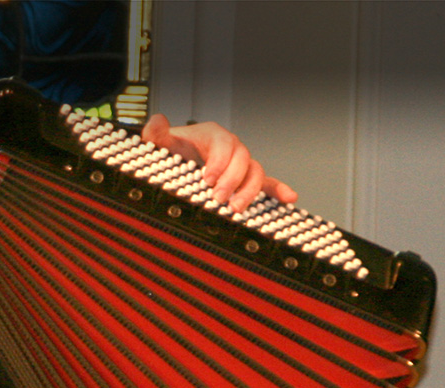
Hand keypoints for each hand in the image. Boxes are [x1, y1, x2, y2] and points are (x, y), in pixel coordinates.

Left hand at [144, 114, 298, 212]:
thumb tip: (156, 122)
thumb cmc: (174, 151)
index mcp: (214, 135)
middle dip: (231, 180)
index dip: (218, 161)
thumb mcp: (162, 142)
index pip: (224, 144)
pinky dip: (278, 190)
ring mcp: (241, 164)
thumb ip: (157, 133)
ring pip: (255, 172)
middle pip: (242, 159)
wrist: (179, 160)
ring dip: (248, 191)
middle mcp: (232, 148)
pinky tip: (288, 198)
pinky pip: (267, 183)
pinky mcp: (246, 180)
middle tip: (217, 197)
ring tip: (236, 207)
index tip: (207, 178)